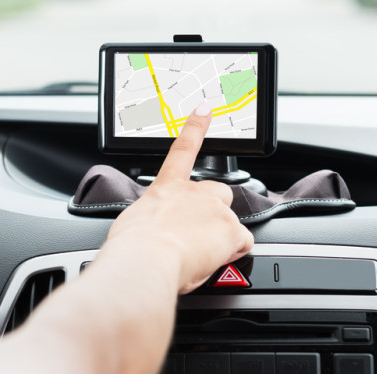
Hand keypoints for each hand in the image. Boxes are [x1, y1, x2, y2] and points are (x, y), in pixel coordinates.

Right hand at [106, 102, 253, 292]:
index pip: (182, 150)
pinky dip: (233, 251)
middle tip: (198, 234)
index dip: (195, 128)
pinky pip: (242, 242)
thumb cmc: (134, 248)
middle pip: (218, 193)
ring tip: (197, 255)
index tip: (204, 111)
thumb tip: (157, 230)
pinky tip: (216, 259)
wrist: (146, 259)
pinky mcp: (231, 229)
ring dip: (220, 238)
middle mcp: (193, 193)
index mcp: (166, 188)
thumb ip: (153, 220)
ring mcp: (215, 209)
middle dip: (215, 211)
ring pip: (230, 223)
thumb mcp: (135, 225)